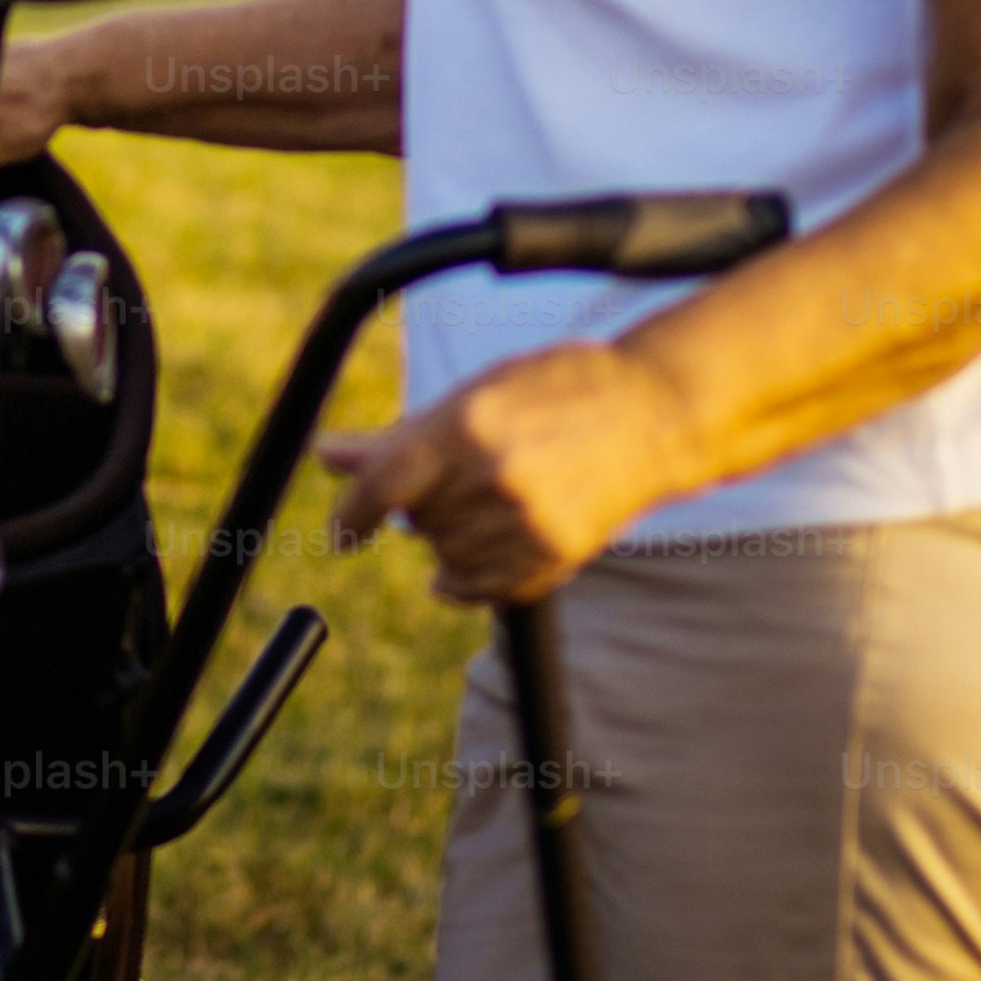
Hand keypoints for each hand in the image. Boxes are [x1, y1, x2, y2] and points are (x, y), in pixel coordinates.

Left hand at [321, 342, 709, 605]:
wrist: (652, 415)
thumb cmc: (555, 391)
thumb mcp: (474, 394)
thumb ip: (399, 437)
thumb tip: (328, 456)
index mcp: (467, 425)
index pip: (383, 484)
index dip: (351, 514)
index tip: (342, 535)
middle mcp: (493, 477)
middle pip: (418, 520)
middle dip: (423, 506)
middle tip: (461, 477)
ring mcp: (527, 521)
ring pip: (447, 557)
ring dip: (452, 539)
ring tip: (491, 500)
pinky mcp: (554, 555)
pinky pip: (484, 589)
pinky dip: (470, 580)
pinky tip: (476, 556)